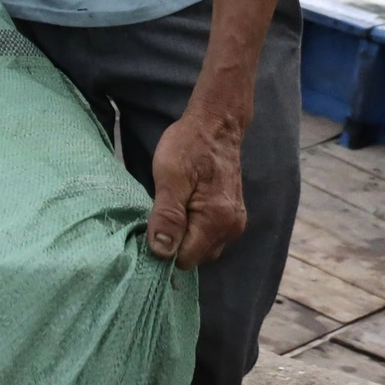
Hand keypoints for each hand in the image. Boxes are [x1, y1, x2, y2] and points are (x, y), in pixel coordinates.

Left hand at [146, 108, 247, 270]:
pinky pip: (209, 235)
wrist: (216, 125)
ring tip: (169, 210)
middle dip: (175, 244)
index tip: (150, 229)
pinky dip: (194, 229)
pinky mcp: (231, 215)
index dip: (165, 250)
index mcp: (216, 221)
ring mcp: (234, 222)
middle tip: (157, 216)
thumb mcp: (169, 177)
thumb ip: (167, 216)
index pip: (186, 259)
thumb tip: (161, 252)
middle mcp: (231, 228)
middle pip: (195, 256)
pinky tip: (181, 210)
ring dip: (184, 237)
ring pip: (203, 247)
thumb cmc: (189, 146)